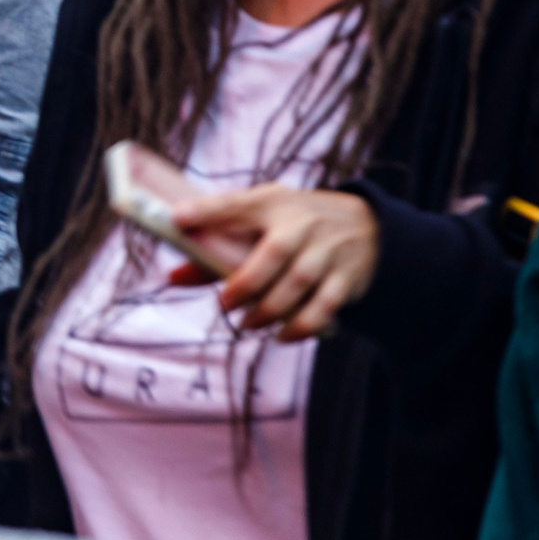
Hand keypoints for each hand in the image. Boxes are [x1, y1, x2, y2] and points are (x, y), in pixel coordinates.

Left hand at [169, 184, 378, 341]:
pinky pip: (325, 305)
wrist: (367, 226)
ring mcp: (328, 250)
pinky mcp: (347, 278)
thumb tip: (171, 278)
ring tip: (247, 324)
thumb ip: (219, 245)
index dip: (206, 210)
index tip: (177, 219)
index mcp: (272, 203)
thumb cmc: (294, 225)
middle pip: (274, 252)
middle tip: (224, 305)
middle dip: (245, 282)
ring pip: (298, 282)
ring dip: (269, 310)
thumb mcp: (262, 220)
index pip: (236, 203)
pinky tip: (281, 336)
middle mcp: (302, 224)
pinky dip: (302, 325)